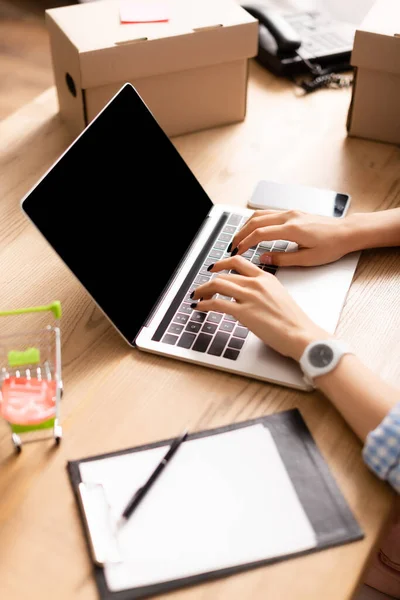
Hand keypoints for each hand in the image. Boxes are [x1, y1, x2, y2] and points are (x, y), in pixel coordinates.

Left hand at [191, 256, 330, 360]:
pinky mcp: (243, 312)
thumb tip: (247, 295)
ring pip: (217, 285)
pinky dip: (204, 303)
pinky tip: (200, 306)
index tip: (215, 267)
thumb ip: (263, 291)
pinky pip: (217, 303)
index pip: (239, 262)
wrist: (301, 334)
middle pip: (224, 274)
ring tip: (197, 296)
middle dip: (209, 279)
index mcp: (266, 278)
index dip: (222, 263)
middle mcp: (256, 284)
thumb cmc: (294, 321)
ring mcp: (249, 297)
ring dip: (203, 289)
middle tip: (202, 286)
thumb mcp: (279, 296)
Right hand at [229, 210, 354, 266]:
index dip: (245, 243)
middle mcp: (289, 217)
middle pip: (255, 221)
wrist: (347, 232)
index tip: (236, 251)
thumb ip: (283, 259)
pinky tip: (252, 228)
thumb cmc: (332, 246)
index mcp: (292, 229)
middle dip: (240, 233)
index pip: (260, 234)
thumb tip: (264, 259)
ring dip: (246, 225)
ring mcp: (290, 212)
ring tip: (238, 237)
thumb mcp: (307, 259)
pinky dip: (256, 220)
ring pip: (260, 214)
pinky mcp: (293, 213)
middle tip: (232, 246)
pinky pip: (268, 213)